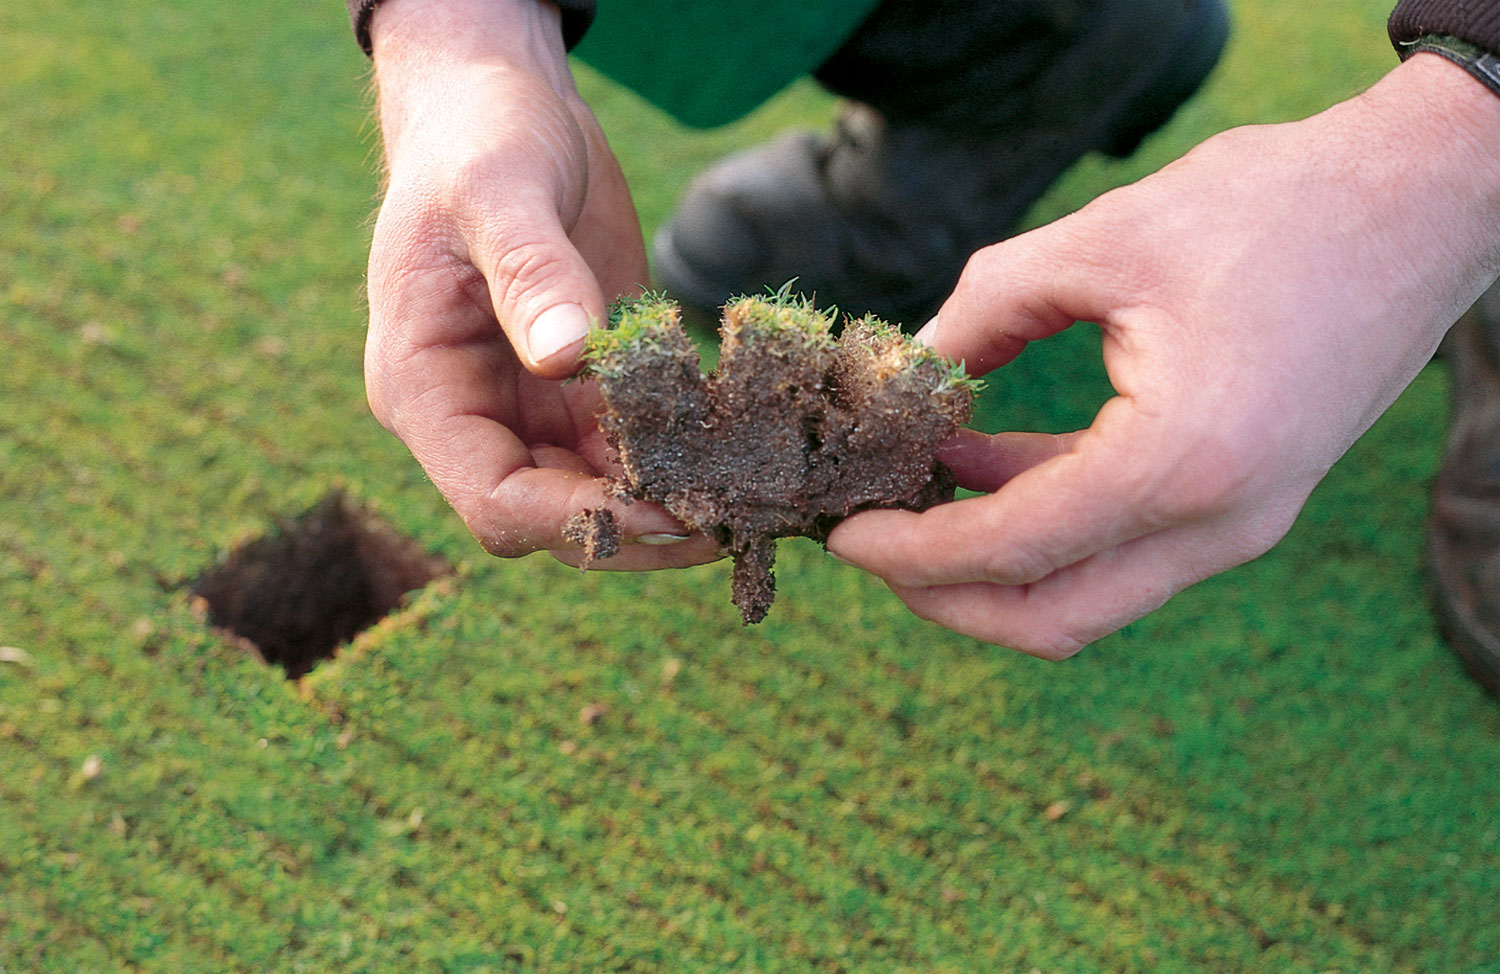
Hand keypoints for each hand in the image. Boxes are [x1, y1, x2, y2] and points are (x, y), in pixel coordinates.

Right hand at [362, 0, 717, 568]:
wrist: (502, 106)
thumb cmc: (479, 138)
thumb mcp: (498, 189)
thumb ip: (528, 273)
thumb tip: (565, 357)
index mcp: (424, 386)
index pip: (494, 499)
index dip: (579, 521)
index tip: (665, 508)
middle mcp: (472, 416)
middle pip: (552, 519)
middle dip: (636, 527)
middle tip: (730, 518)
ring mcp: (527, 409)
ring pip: (598, 498)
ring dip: (667, 504)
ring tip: (748, 497)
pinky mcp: (579, 390)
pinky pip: (629, 450)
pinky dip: (678, 461)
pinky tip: (737, 455)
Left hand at [827, 54, 1499, 655]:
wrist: (1423, 202)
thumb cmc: (1276, 208)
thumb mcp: (1103, 242)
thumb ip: (986, 311)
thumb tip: (907, 369)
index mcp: (1181, 464)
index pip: (1011, 552)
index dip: (910, 554)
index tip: (841, 531)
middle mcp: (1219, 522)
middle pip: (1051, 617)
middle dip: (944, 596)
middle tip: (870, 538)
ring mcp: (1241, 523)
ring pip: (1088, 593)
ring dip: (994, 561)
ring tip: (912, 490)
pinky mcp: (1245, 501)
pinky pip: (1124, 545)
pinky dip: (1048, 524)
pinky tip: (981, 463)